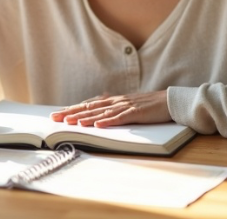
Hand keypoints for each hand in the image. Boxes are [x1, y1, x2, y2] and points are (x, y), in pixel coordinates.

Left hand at [50, 91, 170, 127]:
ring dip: (86, 118)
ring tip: (73, 122)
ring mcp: (126, 106)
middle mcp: (117, 101)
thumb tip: (100, 115)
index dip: (73, 108)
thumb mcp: (129, 106)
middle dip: (72, 112)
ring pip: (102, 113)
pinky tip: (98, 125)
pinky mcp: (136, 112)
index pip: (89, 105)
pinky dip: (108, 121)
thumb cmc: (150, 106)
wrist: (170, 101)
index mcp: (114, 100)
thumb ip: (115, 109)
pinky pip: (120, 118)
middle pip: (91, 107)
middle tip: (56, 117)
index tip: (58, 113)